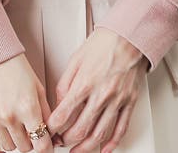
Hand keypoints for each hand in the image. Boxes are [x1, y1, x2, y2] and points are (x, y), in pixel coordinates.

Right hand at [0, 52, 55, 151]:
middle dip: (30, 140)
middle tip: (29, 129)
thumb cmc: (13, 65)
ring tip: (14, 126)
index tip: (46, 147)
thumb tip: (51, 132)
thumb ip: (45, 112)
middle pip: (25, 147)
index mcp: (29, 107)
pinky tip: (1, 144)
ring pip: (9, 147)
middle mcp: (11, 116)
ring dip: (14, 140)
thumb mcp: (37, 86)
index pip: (41, 144)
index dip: (46, 148)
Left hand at [45, 27, 148, 152]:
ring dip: (85, 148)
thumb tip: (59, 103)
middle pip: (80, 130)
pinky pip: (121, 129)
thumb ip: (65, 83)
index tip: (48, 131)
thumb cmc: (103, 43)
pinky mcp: (130, 102)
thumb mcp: (76, 59)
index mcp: (85, 82)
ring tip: (76, 151)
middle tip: (60, 141)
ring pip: (100, 135)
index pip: (64, 115)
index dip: (52, 128)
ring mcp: (117, 100)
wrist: (129, 35)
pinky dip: (112, 143)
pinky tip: (103, 149)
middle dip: (66, 140)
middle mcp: (101, 94)